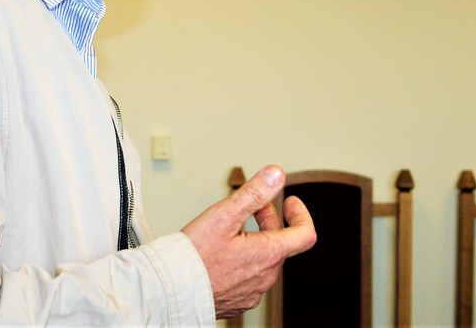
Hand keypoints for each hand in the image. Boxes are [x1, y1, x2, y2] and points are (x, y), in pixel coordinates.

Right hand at [181, 165, 315, 318]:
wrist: (170, 291)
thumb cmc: (194, 256)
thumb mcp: (224, 215)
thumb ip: (254, 193)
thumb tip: (276, 175)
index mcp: (268, 255)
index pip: (305, 235)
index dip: (301, 214)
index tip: (290, 202)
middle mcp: (265, 277)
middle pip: (280, 243)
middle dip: (269, 219)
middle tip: (252, 206)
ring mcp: (252, 292)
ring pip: (264, 260)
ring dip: (256, 239)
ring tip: (233, 227)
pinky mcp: (237, 301)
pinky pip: (249, 276)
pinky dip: (243, 259)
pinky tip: (223, 252)